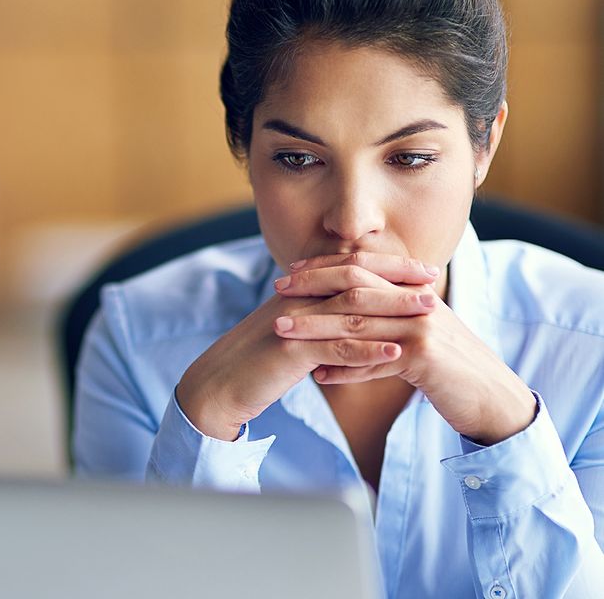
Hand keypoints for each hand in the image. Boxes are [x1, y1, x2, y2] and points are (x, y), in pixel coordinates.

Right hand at [175, 254, 437, 440]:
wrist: (217, 385)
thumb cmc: (255, 362)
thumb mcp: (289, 333)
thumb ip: (317, 319)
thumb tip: (350, 316)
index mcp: (298, 291)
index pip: (349, 267)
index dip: (387, 266)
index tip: (421, 269)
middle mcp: (297, 298)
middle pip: (355, 280)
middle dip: (398, 280)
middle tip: (434, 282)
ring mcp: (294, 323)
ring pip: (351, 309)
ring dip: (394, 309)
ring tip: (430, 313)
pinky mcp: (290, 351)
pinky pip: (335, 347)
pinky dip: (368, 349)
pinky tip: (397, 353)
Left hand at [276, 253, 536, 444]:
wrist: (493, 397)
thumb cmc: (449, 370)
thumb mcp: (416, 338)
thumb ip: (384, 324)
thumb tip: (343, 328)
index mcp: (413, 292)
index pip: (363, 269)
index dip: (325, 268)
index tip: (290, 273)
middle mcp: (417, 303)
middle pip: (356, 287)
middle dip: (312, 287)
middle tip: (277, 290)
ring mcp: (422, 328)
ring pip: (358, 324)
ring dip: (316, 328)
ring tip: (282, 331)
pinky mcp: (425, 358)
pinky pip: (375, 361)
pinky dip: (345, 369)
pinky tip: (318, 376)